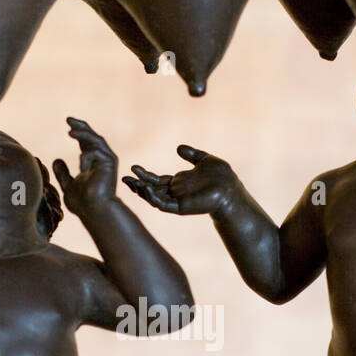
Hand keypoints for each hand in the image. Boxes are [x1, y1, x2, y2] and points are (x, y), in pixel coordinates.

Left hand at [51, 117, 117, 212]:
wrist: (94, 211)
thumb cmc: (83, 203)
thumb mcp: (68, 185)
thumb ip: (63, 173)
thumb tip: (56, 160)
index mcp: (92, 165)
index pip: (86, 144)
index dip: (78, 134)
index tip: (67, 126)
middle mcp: (101, 161)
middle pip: (92, 138)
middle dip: (81, 127)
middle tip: (68, 120)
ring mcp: (106, 161)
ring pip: (96, 140)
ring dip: (83, 133)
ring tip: (70, 129)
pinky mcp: (109, 162)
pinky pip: (97, 150)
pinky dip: (87, 154)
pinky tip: (82, 164)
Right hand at [123, 144, 242, 215]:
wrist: (231, 189)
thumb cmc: (222, 177)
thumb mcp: (205, 160)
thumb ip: (191, 155)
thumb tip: (178, 148)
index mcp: (180, 183)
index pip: (157, 180)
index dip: (145, 175)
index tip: (133, 168)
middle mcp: (176, 192)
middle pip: (151, 190)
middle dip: (137, 185)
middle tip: (124, 178)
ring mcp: (178, 201)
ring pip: (154, 198)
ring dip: (142, 192)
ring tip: (132, 183)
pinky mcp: (181, 207)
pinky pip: (164, 205)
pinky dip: (154, 198)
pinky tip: (147, 190)